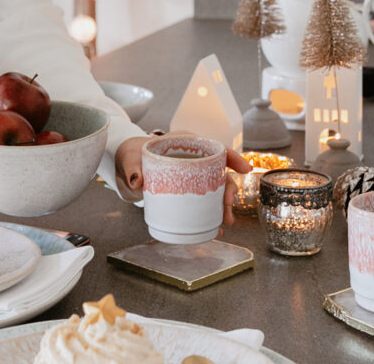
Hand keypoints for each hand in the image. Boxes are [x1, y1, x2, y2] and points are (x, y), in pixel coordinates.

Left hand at [115, 131, 251, 225]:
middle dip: (228, 189)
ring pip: (215, 189)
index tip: (246, 169)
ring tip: (226, 221)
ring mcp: (192, 176)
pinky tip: (215, 228)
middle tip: (228, 205)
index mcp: (186, 144)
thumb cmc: (133, 155)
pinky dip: (211, 215)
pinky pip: (203, 202)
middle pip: (219, 172)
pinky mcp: (187, 191)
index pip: (215, 148)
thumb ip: (132, 168)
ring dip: (223, 205)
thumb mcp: (131, 158)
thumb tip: (136, 181)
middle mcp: (193, 160)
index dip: (233, 157)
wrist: (127, 164)